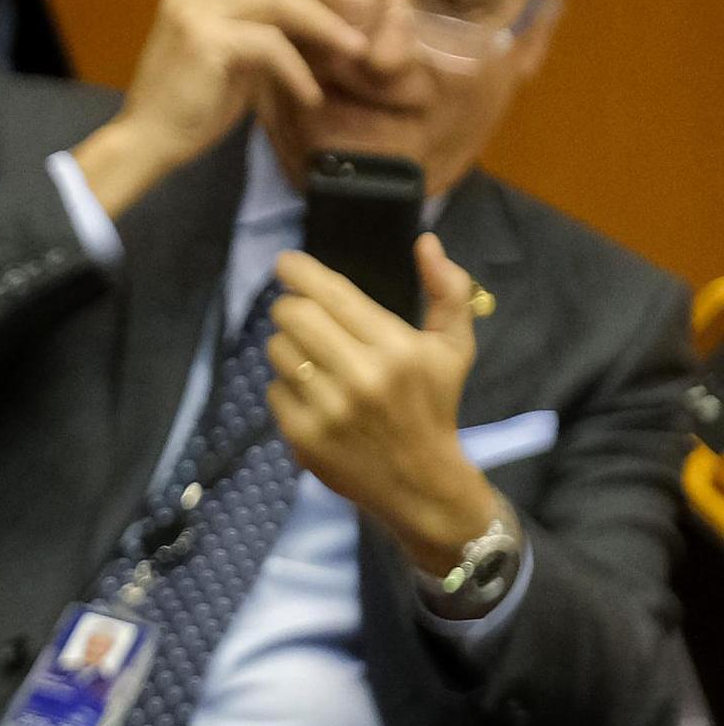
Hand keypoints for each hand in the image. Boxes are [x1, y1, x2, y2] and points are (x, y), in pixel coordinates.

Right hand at [73, 0, 373, 217]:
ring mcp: (194, 15)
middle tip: (367, 5)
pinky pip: (266, 44)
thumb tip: (320, 21)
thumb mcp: (234, 61)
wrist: (146, 143)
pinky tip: (311, 95)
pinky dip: (296, 68)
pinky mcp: (203, 45)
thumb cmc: (190, 109)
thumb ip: (263, 34)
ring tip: (355, 47)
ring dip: (324, 21)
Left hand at [264, 234, 504, 575]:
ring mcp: (329, 409)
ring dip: (289, 348)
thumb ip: (448, 291)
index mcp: (397, 348)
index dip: (299, 272)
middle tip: (302, 315)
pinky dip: (286, 387)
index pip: (331, 294)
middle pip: (292, 314)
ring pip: (277, 349)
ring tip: (315, 361)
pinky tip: (313, 395)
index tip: (286, 263)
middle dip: (291, 308)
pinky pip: (273, 388)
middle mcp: (361, 376)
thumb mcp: (453, 348)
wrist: (421, 482)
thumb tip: (426, 243)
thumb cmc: (434, 405)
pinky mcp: (303, 435)